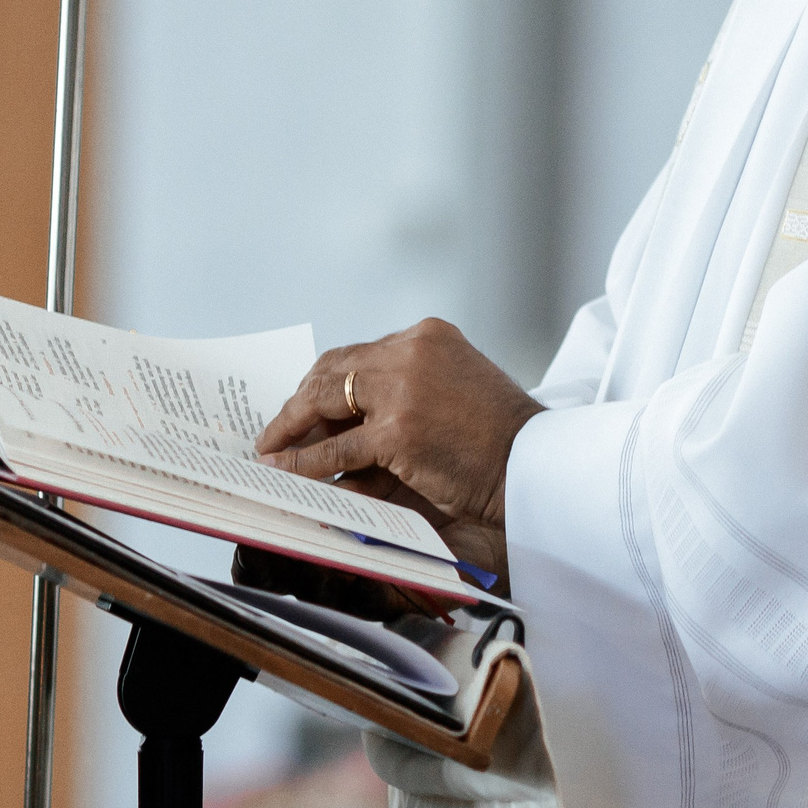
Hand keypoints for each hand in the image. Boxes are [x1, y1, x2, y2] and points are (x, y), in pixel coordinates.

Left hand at [254, 317, 544, 588]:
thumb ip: (409, 389)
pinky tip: (287, 472)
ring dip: (291, 430)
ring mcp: (404, 388)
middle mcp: (412, 350)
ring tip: (270, 452)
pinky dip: (305, 462)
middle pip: (334, 371)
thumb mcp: (456, 391)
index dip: (324, 383)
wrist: (538, 465)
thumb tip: (351, 417)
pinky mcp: (398, 431)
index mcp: (427, 335)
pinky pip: (336, 449)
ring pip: (326, 403)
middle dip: (300, 403)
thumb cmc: (502, 439)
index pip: (358, 354)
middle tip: (276, 431)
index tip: (303, 404)